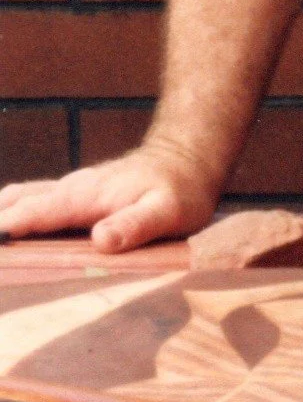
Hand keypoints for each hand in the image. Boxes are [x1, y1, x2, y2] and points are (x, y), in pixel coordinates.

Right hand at [0, 143, 219, 252]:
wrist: (186, 159)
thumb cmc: (179, 191)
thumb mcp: (167, 212)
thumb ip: (134, 226)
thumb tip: (100, 241)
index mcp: (82, 198)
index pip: (30, 216)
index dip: (1, 230)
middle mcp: (66, 191)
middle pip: (12, 205)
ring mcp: (66, 191)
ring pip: (16, 200)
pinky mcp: (70, 196)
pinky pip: (28, 201)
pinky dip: (5, 211)